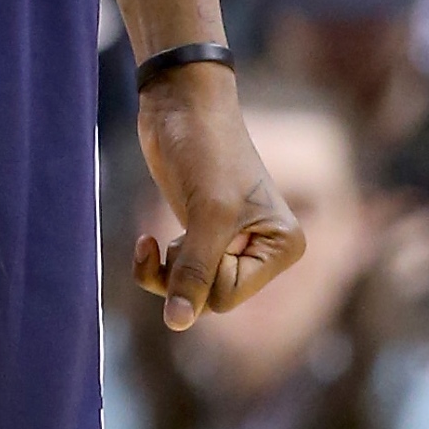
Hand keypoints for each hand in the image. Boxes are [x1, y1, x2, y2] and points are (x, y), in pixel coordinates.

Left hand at [134, 60, 302, 329]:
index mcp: (282, 247)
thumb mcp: (207, 215)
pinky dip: (156, 265)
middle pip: (209, 299)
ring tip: (150, 247)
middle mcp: (262, 250)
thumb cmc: (206, 150)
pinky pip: (176, 274)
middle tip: (164, 246)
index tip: (197, 233)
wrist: (180, 103)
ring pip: (189, 291)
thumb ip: (195, 272)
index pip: (227, 296)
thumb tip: (176, 324)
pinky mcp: (200, 233)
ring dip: (163, 274)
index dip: (201, 273)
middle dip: (179, 277)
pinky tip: (146, 242)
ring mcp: (230, 242)